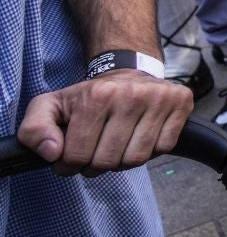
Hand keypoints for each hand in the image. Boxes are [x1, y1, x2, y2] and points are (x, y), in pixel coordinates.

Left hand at [16, 73, 191, 176]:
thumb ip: (34, 130)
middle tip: (95, 151)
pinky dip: (150, 151)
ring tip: (117, 146)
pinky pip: (163, 149)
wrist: (128, 71)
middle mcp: (132, 94)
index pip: (76, 156)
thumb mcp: (50, 106)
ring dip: (122, 161)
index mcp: (98, 95)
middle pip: (107, 161)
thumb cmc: (88, 96)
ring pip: (136, 159)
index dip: (69, 163)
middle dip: (96, 164)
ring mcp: (160, 97)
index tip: (72, 153)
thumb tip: (52, 152)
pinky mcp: (182, 102)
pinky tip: (140, 137)